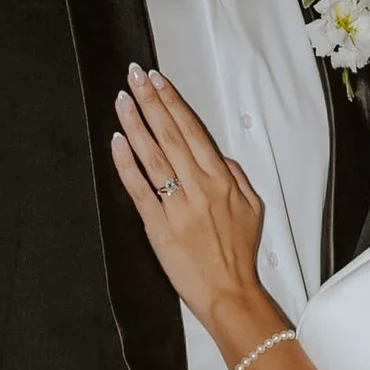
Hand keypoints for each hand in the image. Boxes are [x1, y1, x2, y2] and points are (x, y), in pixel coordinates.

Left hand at [110, 66, 271, 342]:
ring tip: (122, 99)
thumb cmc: (238, 254)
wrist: (229, 292)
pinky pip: (138, 188)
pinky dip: (126, 163)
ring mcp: (177, 205)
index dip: (173, 102)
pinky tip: (117, 142)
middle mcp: (199, 187)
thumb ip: (235, 176)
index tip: (158, 81)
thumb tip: (218, 156)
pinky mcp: (158, 226)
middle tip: (135, 76)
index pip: (193, 130)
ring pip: (152, 155)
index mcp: (221, 179)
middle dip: (151, 101)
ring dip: (135, 123)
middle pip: (170, 134)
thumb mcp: (252, 208)